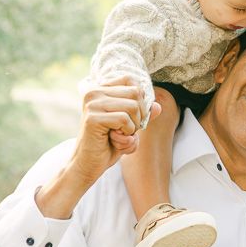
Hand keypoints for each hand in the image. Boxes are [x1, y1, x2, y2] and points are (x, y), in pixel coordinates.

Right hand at [36, 79, 147, 219]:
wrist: (87, 165)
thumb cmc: (107, 145)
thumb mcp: (130, 127)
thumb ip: (143, 114)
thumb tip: (159, 106)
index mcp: (100, 90)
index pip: (131, 81)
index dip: (141, 99)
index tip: (134, 117)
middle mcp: (94, 92)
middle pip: (136, 93)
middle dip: (140, 115)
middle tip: (128, 130)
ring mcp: (92, 104)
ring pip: (133, 106)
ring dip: (134, 126)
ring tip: (121, 135)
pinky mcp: (93, 118)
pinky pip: (124, 120)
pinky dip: (127, 133)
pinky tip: (116, 140)